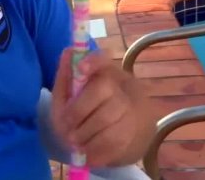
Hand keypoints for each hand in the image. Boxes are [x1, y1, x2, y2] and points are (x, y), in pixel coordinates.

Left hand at [50, 48, 156, 166]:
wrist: (121, 141)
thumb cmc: (88, 113)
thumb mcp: (70, 95)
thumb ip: (66, 77)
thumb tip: (67, 51)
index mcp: (106, 72)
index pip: (103, 59)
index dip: (93, 60)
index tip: (81, 68)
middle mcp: (123, 86)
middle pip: (102, 89)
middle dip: (78, 111)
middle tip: (65, 128)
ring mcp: (134, 108)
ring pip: (108, 117)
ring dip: (85, 134)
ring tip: (74, 142)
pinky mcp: (139, 132)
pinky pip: (115, 140)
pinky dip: (96, 149)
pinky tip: (87, 152)